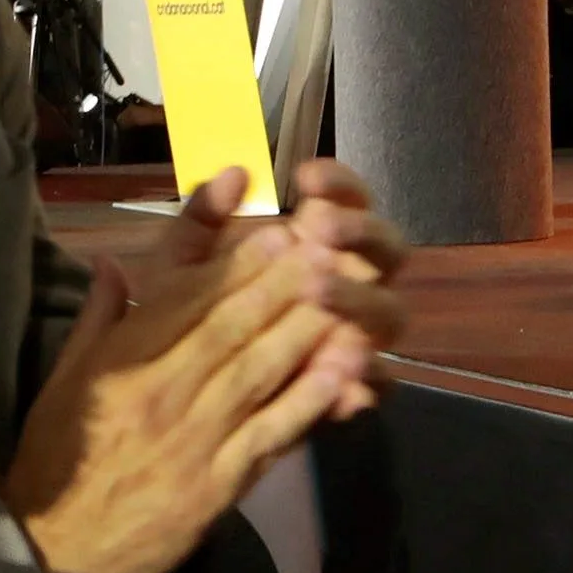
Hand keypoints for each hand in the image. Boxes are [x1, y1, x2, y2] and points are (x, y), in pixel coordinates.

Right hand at [5, 198, 396, 572]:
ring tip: (347, 294)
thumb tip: (116, 264)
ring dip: (305, 330)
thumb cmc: (55, 465)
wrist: (54, 554)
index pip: (183, 300)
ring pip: (258, 372)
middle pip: (230, 327)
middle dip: (281, 283)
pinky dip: (308, 402)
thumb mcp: (60, 384)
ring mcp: (192, 440)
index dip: (234, 263)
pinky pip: (270, 435)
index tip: (275, 229)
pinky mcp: (217, 485)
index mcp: (119, 364)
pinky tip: (343, 373)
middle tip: (326, 245)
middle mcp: (159, 393)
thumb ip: (96, 322)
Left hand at [139, 161, 408, 422]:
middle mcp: (353, 281)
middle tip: (318, 227)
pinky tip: (342, 366)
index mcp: (321, 242)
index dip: (337, 184)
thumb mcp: (183, 267)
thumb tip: (234, 171)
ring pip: (389, 312)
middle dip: (358, 233)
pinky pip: (379, 380)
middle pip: (387, 249)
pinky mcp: (359, 386)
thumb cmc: (193, 316)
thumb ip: (202, 220)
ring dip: (358, 298)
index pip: (349, 199)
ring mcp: (363, 334)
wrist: (189, 400)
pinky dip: (365, 372)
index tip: (304, 176)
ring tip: (317, 289)